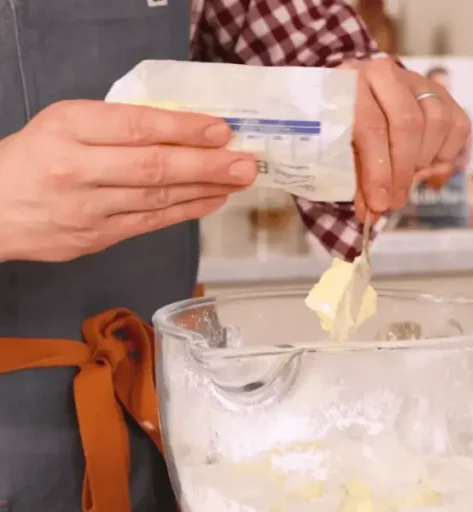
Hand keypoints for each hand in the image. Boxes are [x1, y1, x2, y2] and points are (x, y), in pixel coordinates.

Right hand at [0, 100, 258, 261]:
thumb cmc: (36, 156)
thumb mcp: (66, 123)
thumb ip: (117, 123)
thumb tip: (185, 127)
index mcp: (68, 128)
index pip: (137, 126)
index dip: (184, 129)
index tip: (221, 130)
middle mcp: (77, 168)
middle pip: (154, 166)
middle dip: (208, 165)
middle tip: (246, 162)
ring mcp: (87, 208)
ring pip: (158, 197)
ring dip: (206, 188)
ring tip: (239, 179)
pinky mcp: (96, 238)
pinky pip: (151, 222)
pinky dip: (186, 210)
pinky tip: (213, 199)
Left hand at [345, 58, 471, 220]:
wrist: (360, 96)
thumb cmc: (346, 125)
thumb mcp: (339, 147)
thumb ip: (355, 176)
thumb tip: (370, 214)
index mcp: (351, 80)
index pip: (371, 126)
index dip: (378, 170)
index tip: (379, 203)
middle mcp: (387, 73)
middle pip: (407, 123)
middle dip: (403, 170)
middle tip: (395, 200)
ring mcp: (419, 81)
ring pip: (437, 122)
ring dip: (423, 160)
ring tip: (406, 176)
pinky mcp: (444, 94)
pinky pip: (457, 128)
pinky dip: (444, 154)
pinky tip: (425, 162)